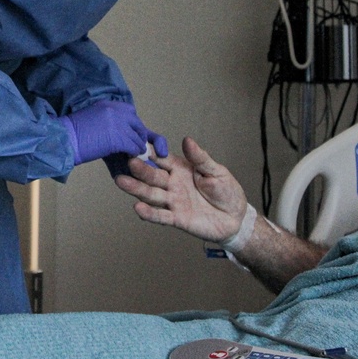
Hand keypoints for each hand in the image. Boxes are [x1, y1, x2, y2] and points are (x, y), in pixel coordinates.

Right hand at [62, 101, 166, 165]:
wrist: (65, 139)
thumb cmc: (72, 132)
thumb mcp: (91, 116)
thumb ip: (105, 119)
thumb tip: (116, 129)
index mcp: (107, 104)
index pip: (129, 110)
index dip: (132, 122)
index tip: (131, 131)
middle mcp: (115, 111)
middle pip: (136, 122)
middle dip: (139, 133)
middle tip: (137, 143)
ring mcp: (118, 124)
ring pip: (136, 136)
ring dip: (137, 145)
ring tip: (135, 153)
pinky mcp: (118, 139)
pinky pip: (133, 146)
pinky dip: (133, 152)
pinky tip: (130, 156)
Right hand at [113, 136, 246, 243]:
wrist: (235, 218)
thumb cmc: (226, 191)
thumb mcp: (216, 171)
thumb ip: (200, 158)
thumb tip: (187, 140)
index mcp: (180, 169)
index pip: (161, 159)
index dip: (149, 152)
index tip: (136, 143)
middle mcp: (172, 184)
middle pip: (152, 176)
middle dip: (140, 169)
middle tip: (128, 162)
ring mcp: (173, 201)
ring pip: (151, 194)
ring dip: (136, 188)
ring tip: (121, 181)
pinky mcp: (177, 218)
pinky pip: (160, 215)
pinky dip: (148, 213)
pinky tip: (137, 207)